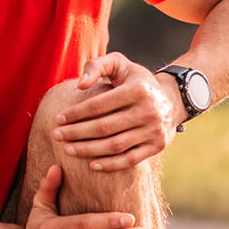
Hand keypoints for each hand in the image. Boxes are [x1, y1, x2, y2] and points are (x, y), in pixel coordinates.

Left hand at [52, 51, 184, 171]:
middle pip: (104, 127)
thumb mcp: (119, 64)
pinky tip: (91, 165)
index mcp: (137, 89)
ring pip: (115, 145)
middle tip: (56, 136)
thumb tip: (80, 86)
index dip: (76, 113)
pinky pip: (130, 159)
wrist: (172, 98)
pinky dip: (111, 164)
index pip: (99, 105)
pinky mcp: (157, 145)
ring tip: (68, 150)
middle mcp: (148, 110)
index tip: (58, 119)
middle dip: (76, 133)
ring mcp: (154, 130)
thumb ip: (96, 66)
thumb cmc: (136, 80)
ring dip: (88, 150)